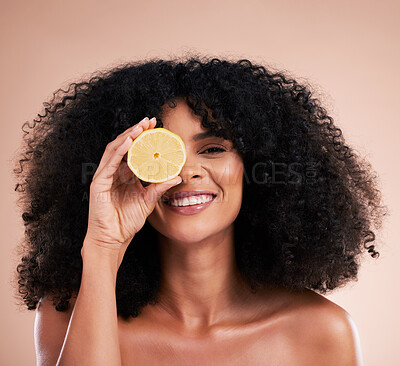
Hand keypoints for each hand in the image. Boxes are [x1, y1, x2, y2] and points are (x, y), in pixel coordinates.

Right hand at [82, 116, 181, 266]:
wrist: (113, 239)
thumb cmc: (126, 222)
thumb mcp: (148, 201)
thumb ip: (159, 187)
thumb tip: (177, 176)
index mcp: (125, 175)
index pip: (134, 151)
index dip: (144, 138)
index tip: (157, 127)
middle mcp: (114, 172)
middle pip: (124, 145)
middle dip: (136, 131)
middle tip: (150, 121)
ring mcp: (105, 176)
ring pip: (115, 149)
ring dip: (128, 136)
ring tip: (141, 127)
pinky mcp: (98, 183)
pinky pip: (109, 163)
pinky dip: (119, 151)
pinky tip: (129, 142)